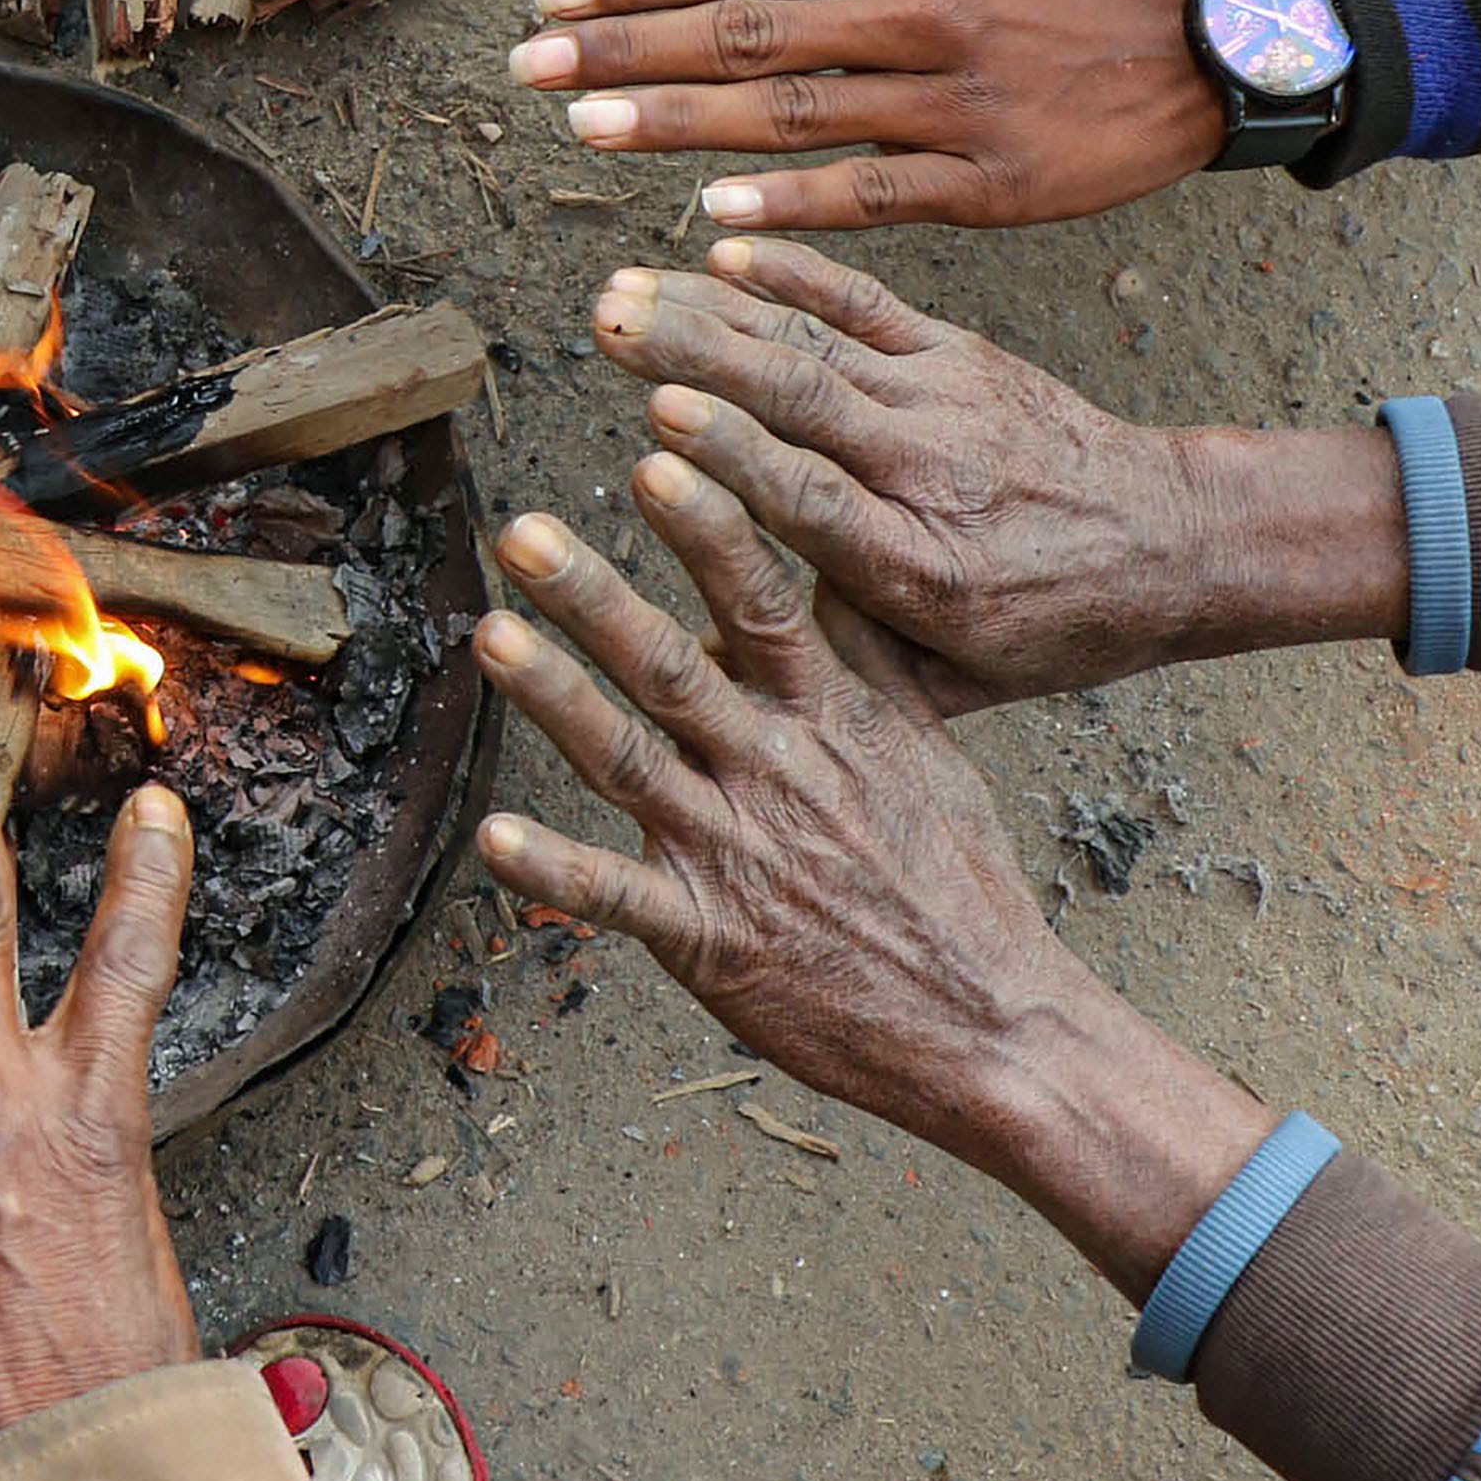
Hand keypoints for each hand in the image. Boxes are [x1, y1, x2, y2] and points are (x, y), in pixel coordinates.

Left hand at [467, 458, 1275, 1295]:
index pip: (763, 603)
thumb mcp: (928, 750)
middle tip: (523, 526)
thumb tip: (828, 561)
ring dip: (554, 695)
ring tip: (488, 632)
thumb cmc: (956, 883)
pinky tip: (491, 834)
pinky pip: (614, 898)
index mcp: (835, 720)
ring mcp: (739, 856)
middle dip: (593, 595)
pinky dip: (551, 869)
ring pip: (628, 759)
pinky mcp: (709, 940)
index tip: (659, 455)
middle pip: (674, 667)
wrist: (992, 1025)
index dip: (707, 531)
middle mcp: (780, 773)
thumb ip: (868, 659)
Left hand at [514, 0, 1215, 230]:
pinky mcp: (988, 181)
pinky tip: (712, 216)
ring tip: (584, 126)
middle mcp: (918, 16)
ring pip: (793, 114)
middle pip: (747, 34)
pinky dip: (792, 205)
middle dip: (628, 50)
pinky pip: (872, 194)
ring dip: (679, 125)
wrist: (1207, 48)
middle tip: (528, 64)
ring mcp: (952, 103)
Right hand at [587, 238, 1409, 708]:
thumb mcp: (950, 680)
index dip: (732, 455)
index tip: (656, 417)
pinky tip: (724, 248)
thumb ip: (839, 663)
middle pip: (798, 398)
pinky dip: (794, 271)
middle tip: (604, 322)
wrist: (1173, 541)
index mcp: (920, 566)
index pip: (809, 497)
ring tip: (622, 290)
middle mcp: (928, 472)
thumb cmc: (1050, 624)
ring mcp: (944, 401)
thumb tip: (710, 669)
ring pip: (815, 341)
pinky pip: (865, 302)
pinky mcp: (957, 354)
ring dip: (712, 308)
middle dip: (693, 354)